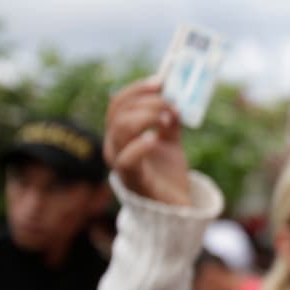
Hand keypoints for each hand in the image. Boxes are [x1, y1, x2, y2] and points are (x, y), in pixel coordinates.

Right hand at [104, 77, 191, 206]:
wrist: (174, 207)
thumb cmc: (167, 173)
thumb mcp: (171, 140)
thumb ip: (170, 119)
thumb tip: (175, 97)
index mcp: (121, 134)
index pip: (119, 104)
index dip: (138, 89)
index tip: (162, 82)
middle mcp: (115, 146)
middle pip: (120, 113)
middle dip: (148, 102)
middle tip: (172, 105)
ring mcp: (121, 163)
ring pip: (121, 129)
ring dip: (147, 116)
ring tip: (169, 119)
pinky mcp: (132, 180)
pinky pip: (127, 160)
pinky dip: (140, 145)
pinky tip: (154, 139)